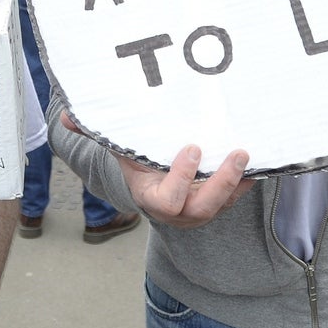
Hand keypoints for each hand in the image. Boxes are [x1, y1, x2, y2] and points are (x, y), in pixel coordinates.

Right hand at [62, 113, 251, 226]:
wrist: (156, 182)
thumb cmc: (139, 162)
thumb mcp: (119, 148)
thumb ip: (98, 132)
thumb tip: (66, 116)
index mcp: (153, 198)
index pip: (168, 199)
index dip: (182, 178)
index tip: (191, 148)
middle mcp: (179, 211)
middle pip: (203, 207)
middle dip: (221, 183)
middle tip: (235, 153)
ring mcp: (201, 209)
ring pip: (223, 204)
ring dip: (238, 182)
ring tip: (248, 153)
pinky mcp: (220, 203)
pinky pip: (237, 197)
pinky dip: (248, 181)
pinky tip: (261, 160)